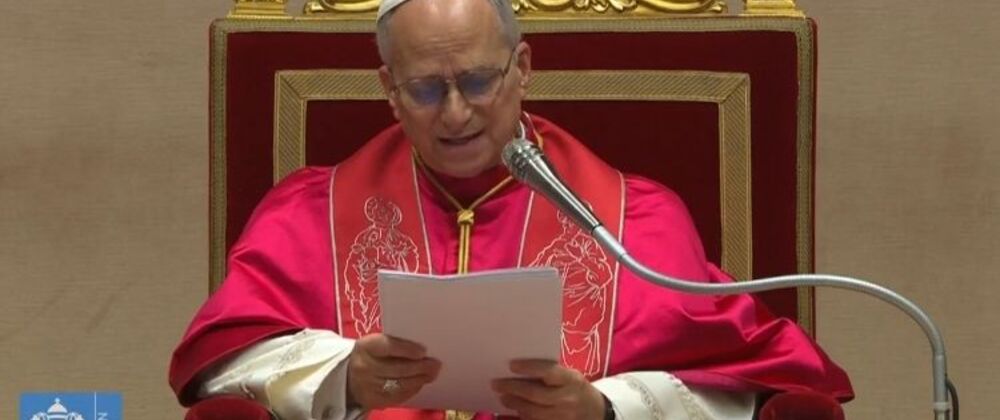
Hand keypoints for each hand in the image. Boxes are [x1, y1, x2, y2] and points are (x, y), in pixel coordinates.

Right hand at [346, 333, 441, 408]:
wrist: (347, 374)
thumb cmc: (370, 354)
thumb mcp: (375, 343)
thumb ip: (395, 344)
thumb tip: (422, 350)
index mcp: (366, 347)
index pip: (388, 346)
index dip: (407, 349)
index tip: (423, 351)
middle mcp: (365, 367)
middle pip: (397, 368)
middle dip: (420, 367)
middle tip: (436, 364)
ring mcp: (368, 386)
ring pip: (399, 384)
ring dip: (419, 379)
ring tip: (432, 374)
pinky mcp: (373, 400)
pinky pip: (397, 397)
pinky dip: (411, 390)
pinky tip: (419, 383)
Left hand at [491, 359, 605, 419]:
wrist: (597, 411)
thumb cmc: (575, 388)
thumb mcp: (569, 376)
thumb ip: (550, 373)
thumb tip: (516, 368)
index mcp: (571, 380)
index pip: (548, 372)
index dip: (529, 368)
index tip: (511, 365)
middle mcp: (568, 399)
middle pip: (536, 395)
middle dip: (514, 389)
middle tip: (496, 384)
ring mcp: (563, 417)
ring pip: (534, 413)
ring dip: (515, 404)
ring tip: (503, 397)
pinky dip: (522, 417)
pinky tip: (513, 411)